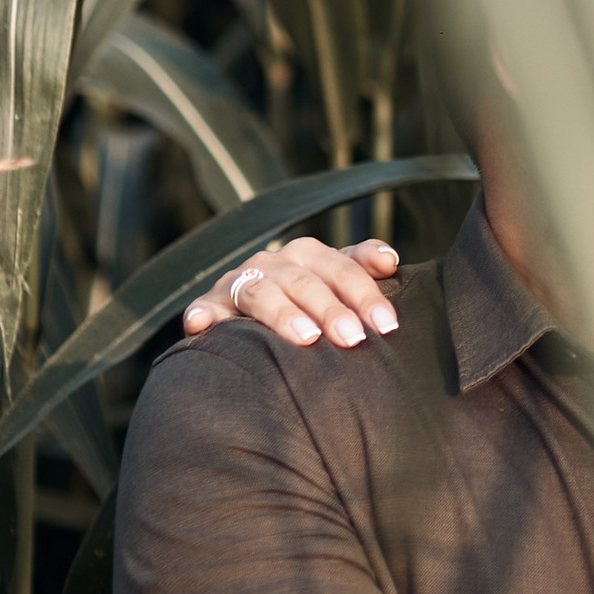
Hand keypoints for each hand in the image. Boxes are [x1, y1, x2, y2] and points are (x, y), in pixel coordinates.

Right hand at [183, 234, 400, 348]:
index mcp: (309, 255)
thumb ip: (361, 268)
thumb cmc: (304, 300)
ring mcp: (240, 282)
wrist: (245, 312)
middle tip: (352, 338)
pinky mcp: (209, 304)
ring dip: (283, 313)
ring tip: (305, 337)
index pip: (343, 268)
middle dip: (331, 309)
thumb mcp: (333, 280)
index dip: (366, 294)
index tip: (387, 324)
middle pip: (306, 282)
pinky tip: (203, 325)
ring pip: (262, 292)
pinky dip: (203, 314)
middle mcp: (274, 262)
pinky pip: (203, 307)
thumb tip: (391, 260)